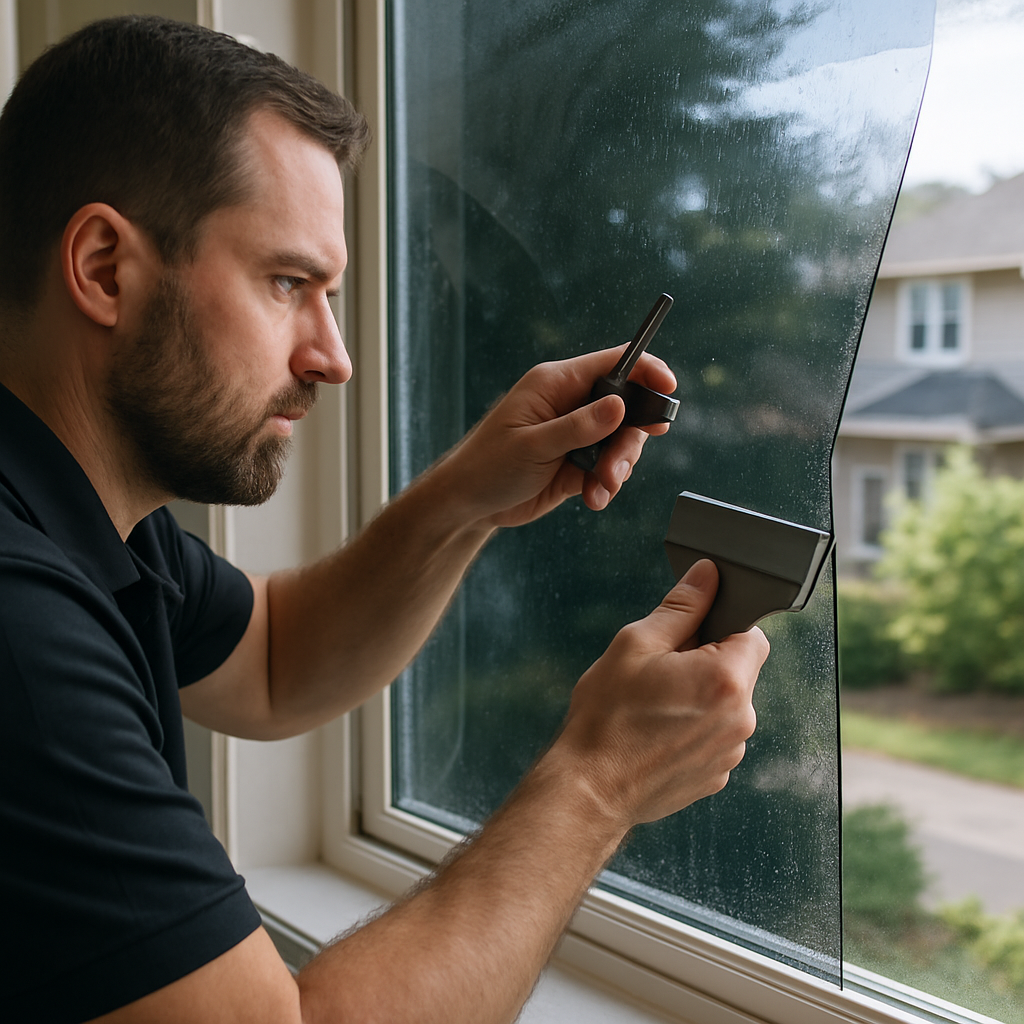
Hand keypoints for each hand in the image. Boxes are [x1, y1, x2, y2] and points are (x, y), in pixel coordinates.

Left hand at [436, 346, 676, 528]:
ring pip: (621, 442)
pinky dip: (607, 485)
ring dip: (618, 468)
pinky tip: (593, 499)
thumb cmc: (488, 466)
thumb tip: (620, 405)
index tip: (669, 388)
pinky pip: (609, 468)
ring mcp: (575, 434)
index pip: (612, 364)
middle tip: (616, 470)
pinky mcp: (577, 462)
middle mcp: (569, 404)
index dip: (646, 371)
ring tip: (600, 489)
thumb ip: (578, 427)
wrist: (469, 505)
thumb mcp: (533, 446)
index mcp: (556, 384)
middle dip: (629, 441)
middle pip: (626, 409)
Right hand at [551, 560, 769, 828]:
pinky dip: (693, 728)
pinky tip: (656, 732)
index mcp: (726, 678)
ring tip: (653, 706)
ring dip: (699, 696)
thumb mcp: (635, 644)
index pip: (751, 633)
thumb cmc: (607, 717)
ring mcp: (730, 751)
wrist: (590, 789)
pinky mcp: (716, 774)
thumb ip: (681, 606)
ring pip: (725, 704)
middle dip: (705, 661)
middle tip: (659, 671)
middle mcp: (741, 718)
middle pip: (738, 670)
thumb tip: (708, 574)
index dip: (720, 626)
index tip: (688, 634)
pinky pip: (714, 735)